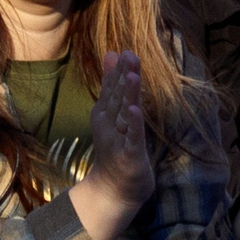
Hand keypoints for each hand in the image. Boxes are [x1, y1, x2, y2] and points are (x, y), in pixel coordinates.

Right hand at [67, 52, 155, 239]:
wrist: (114, 189)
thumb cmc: (117, 147)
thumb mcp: (114, 114)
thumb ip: (113, 85)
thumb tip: (113, 53)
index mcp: (106, 114)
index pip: (113, 88)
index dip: (119, 70)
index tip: (125, 50)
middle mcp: (108, 124)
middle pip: (117, 97)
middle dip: (123, 76)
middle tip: (130, 55)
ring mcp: (117, 139)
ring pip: (124, 114)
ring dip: (128, 95)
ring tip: (132, 76)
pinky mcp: (129, 154)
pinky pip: (132, 137)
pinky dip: (133, 124)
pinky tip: (134, 110)